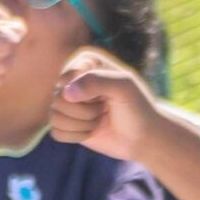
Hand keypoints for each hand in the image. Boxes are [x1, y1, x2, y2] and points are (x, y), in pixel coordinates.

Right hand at [51, 51, 166, 163]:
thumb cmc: (137, 108)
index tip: (109, 94)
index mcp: (85, 62)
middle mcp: (73, 79)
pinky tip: (92, 132)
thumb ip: (95, 81)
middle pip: (59, 99)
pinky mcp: (66, 123)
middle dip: (86, 111)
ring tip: (101, 119)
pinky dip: (76, 136)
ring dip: (83, 124)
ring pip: (55, 117)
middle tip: (105, 109)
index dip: (87, 92)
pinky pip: (56, 132)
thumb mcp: (123, 87)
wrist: (143, 137)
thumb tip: (65, 93)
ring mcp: (68, 102)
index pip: (67, 78)